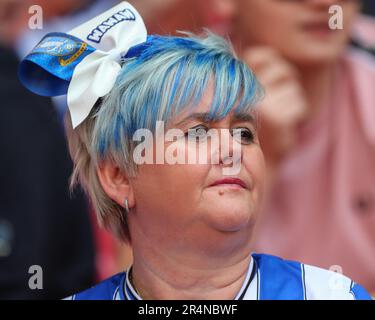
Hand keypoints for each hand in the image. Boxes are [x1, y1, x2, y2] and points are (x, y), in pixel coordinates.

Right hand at [242, 47, 307, 165]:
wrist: (251, 159)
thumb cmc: (249, 122)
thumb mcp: (244, 95)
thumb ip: (248, 74)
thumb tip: (254, 54)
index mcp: (236, 84)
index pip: (260, 55)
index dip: (268, 61)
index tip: (265, 76)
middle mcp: (245, 92)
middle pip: (283, 70)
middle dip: (284, 83)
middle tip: (273, 101)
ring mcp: (261, 105)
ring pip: (293, 88)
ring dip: (289, 101)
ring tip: (275, 115)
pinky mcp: (277, 119)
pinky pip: (299, 106)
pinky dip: (295, 115)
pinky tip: (282, 125)